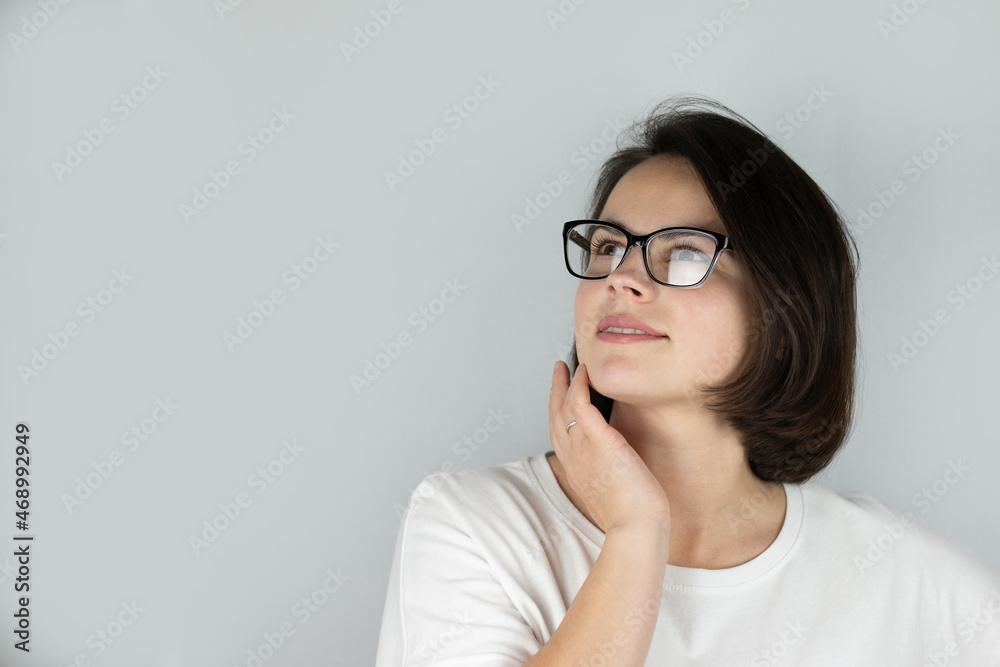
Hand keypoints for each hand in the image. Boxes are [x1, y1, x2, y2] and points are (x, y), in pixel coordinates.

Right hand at [549, 361, 670, 534]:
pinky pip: (582, 406)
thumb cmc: (633, 520)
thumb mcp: (613, 496)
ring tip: (570, 366)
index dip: (558, 414)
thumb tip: (619, 470)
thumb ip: (609, 479)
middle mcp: (573, 459)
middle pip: (555, 418)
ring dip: (565, 384)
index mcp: (576, 473)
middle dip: (555, 392)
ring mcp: (583, 450)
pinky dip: (580, 387)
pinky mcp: (600, 441)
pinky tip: (584, 374)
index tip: (562, 399)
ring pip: (564, 408)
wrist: (637, 529)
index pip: (560, 437)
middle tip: (557, 372)